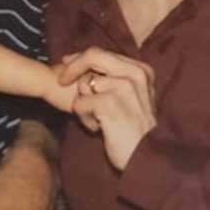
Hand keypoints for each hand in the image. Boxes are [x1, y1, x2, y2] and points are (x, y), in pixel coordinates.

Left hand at [59, 47, 155, 170]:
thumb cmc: (135, 130)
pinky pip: (79, 103)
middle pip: (92, 55)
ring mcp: (124, 87)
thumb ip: (113, 78)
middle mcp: (135, 74)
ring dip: (84, 104)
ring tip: (99, 120)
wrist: (147, 157)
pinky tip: (100, 129)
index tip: (67, 63)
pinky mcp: (110, 103)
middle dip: (72, 68)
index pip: (101, 52)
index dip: (80, 58)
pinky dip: (84, 119)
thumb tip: (77, 61)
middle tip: (62, 81)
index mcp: (141, 70)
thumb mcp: (132, 97)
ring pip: (83, 84)